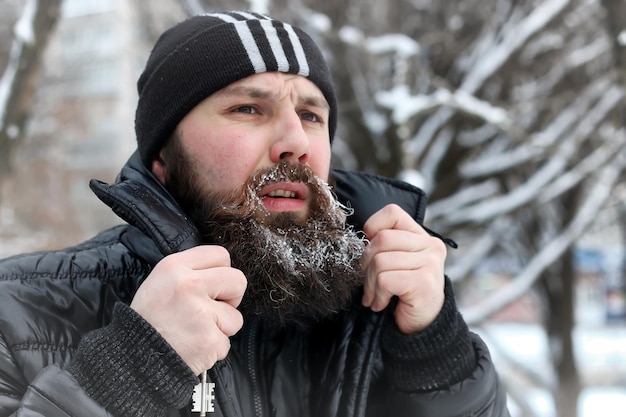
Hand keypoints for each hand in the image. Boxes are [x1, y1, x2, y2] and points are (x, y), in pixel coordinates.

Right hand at [130, 245, 246, 374]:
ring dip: (220, 328)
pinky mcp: (208, 340)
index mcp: (175, 266)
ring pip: (235, 317)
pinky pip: (225, 344)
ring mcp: (200, 313)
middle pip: (238, 280)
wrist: (131, 359)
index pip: (221, 255)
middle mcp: (189, 285)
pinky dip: (212, 350)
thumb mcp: (159, 282)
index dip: (222, 272)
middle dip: (231, 297)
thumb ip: (189, 272)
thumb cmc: (148, 320)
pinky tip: (193, 348)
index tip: (213, 286)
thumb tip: (221, 272)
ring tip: (194, 332)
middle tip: (212, 310)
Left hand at [361, 204, 445, 333]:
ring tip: (375, 296)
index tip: (370, 252)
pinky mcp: (424, 284)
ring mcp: (430, 264)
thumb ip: (382, 245)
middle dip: (365, 264)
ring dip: (370, 284)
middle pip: (381, 239)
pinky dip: (378, 295)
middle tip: (366, 282)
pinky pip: (385, 281)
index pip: (392, 213)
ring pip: (380, 262)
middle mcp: (430, 246)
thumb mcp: (395, 262)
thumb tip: (354, 241)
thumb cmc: (402, 291)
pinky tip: (382, 303)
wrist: (422, 325)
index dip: (372, 228)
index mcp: (421, 236)